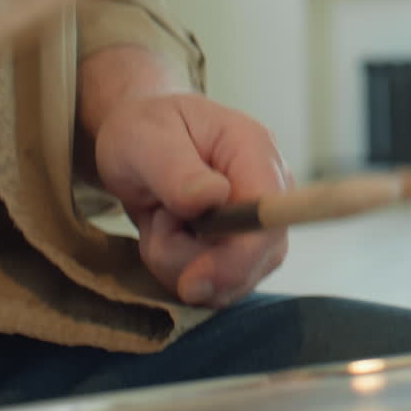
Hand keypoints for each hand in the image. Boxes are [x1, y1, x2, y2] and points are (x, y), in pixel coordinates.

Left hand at [92, 92, 291, 307]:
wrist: (141, 139)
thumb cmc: (144, 127)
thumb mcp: (143, 139)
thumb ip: (175, 169)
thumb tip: (212, 197)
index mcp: (253, 150)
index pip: (269, 218)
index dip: (241, 258)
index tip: (192, 281)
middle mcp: (269, 188)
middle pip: (255, 258)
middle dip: (193, 261)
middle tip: (156, 221)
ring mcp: (260, 221)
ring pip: (233, 278)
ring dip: (180, 264)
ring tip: (159, 220)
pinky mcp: (244, 246)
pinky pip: (219, 283)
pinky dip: (181, 271)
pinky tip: (167, 236)